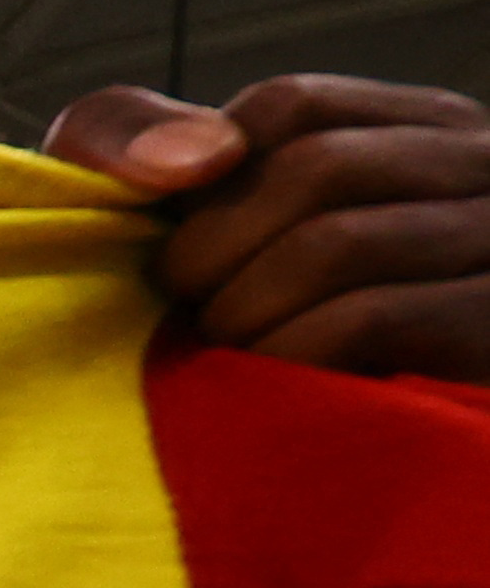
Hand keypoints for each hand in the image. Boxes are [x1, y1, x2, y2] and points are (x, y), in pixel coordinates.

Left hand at [44, 73, 489, 382]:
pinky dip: (287, 355)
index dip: (201, 172)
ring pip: (339, 243)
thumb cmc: (246, 332)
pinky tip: (271, 392)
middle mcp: (481, 167)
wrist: (331, 482)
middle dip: (210, 253)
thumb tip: (190, 156)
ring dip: (241, 314)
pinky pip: (370, 320)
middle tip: (184, 321)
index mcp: (417, 132)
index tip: (171, 247)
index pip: (292, 105)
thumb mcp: (182, 219)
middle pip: (314, 166)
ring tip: (224, 362)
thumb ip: (133, 139)